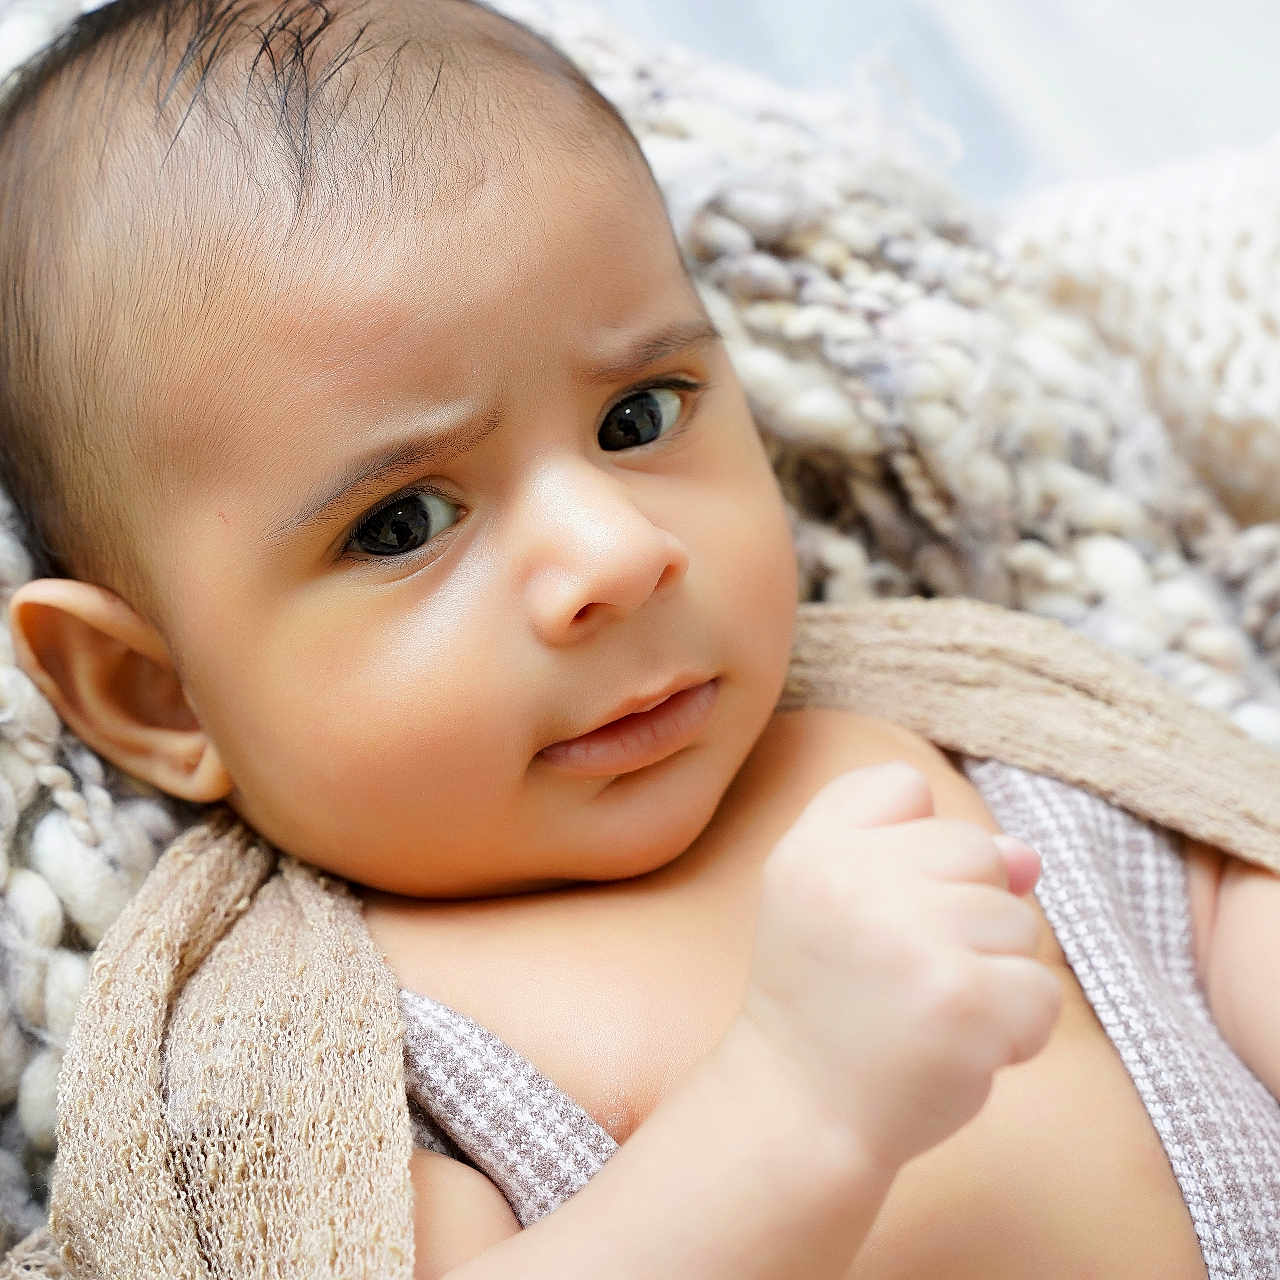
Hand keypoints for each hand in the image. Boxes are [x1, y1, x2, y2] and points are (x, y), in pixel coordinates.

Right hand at [736, 762, 1061, 1176]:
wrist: (800, 1111)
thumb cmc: (830, 999)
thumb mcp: (841, 901)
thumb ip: (921, 854)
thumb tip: (1027, 857)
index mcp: (813, 848)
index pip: (901, 785)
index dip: (908, 845)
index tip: (872, 906)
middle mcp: (853, 881)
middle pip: (974, 849)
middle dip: (962, 911)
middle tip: (901, 969)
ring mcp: (910, 938)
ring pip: (1017, 920)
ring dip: (990, 972)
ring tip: (924, 1010)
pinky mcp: (963, 1000)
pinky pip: (1040, 989)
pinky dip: (1016, 1029)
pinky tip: (957, 1047)